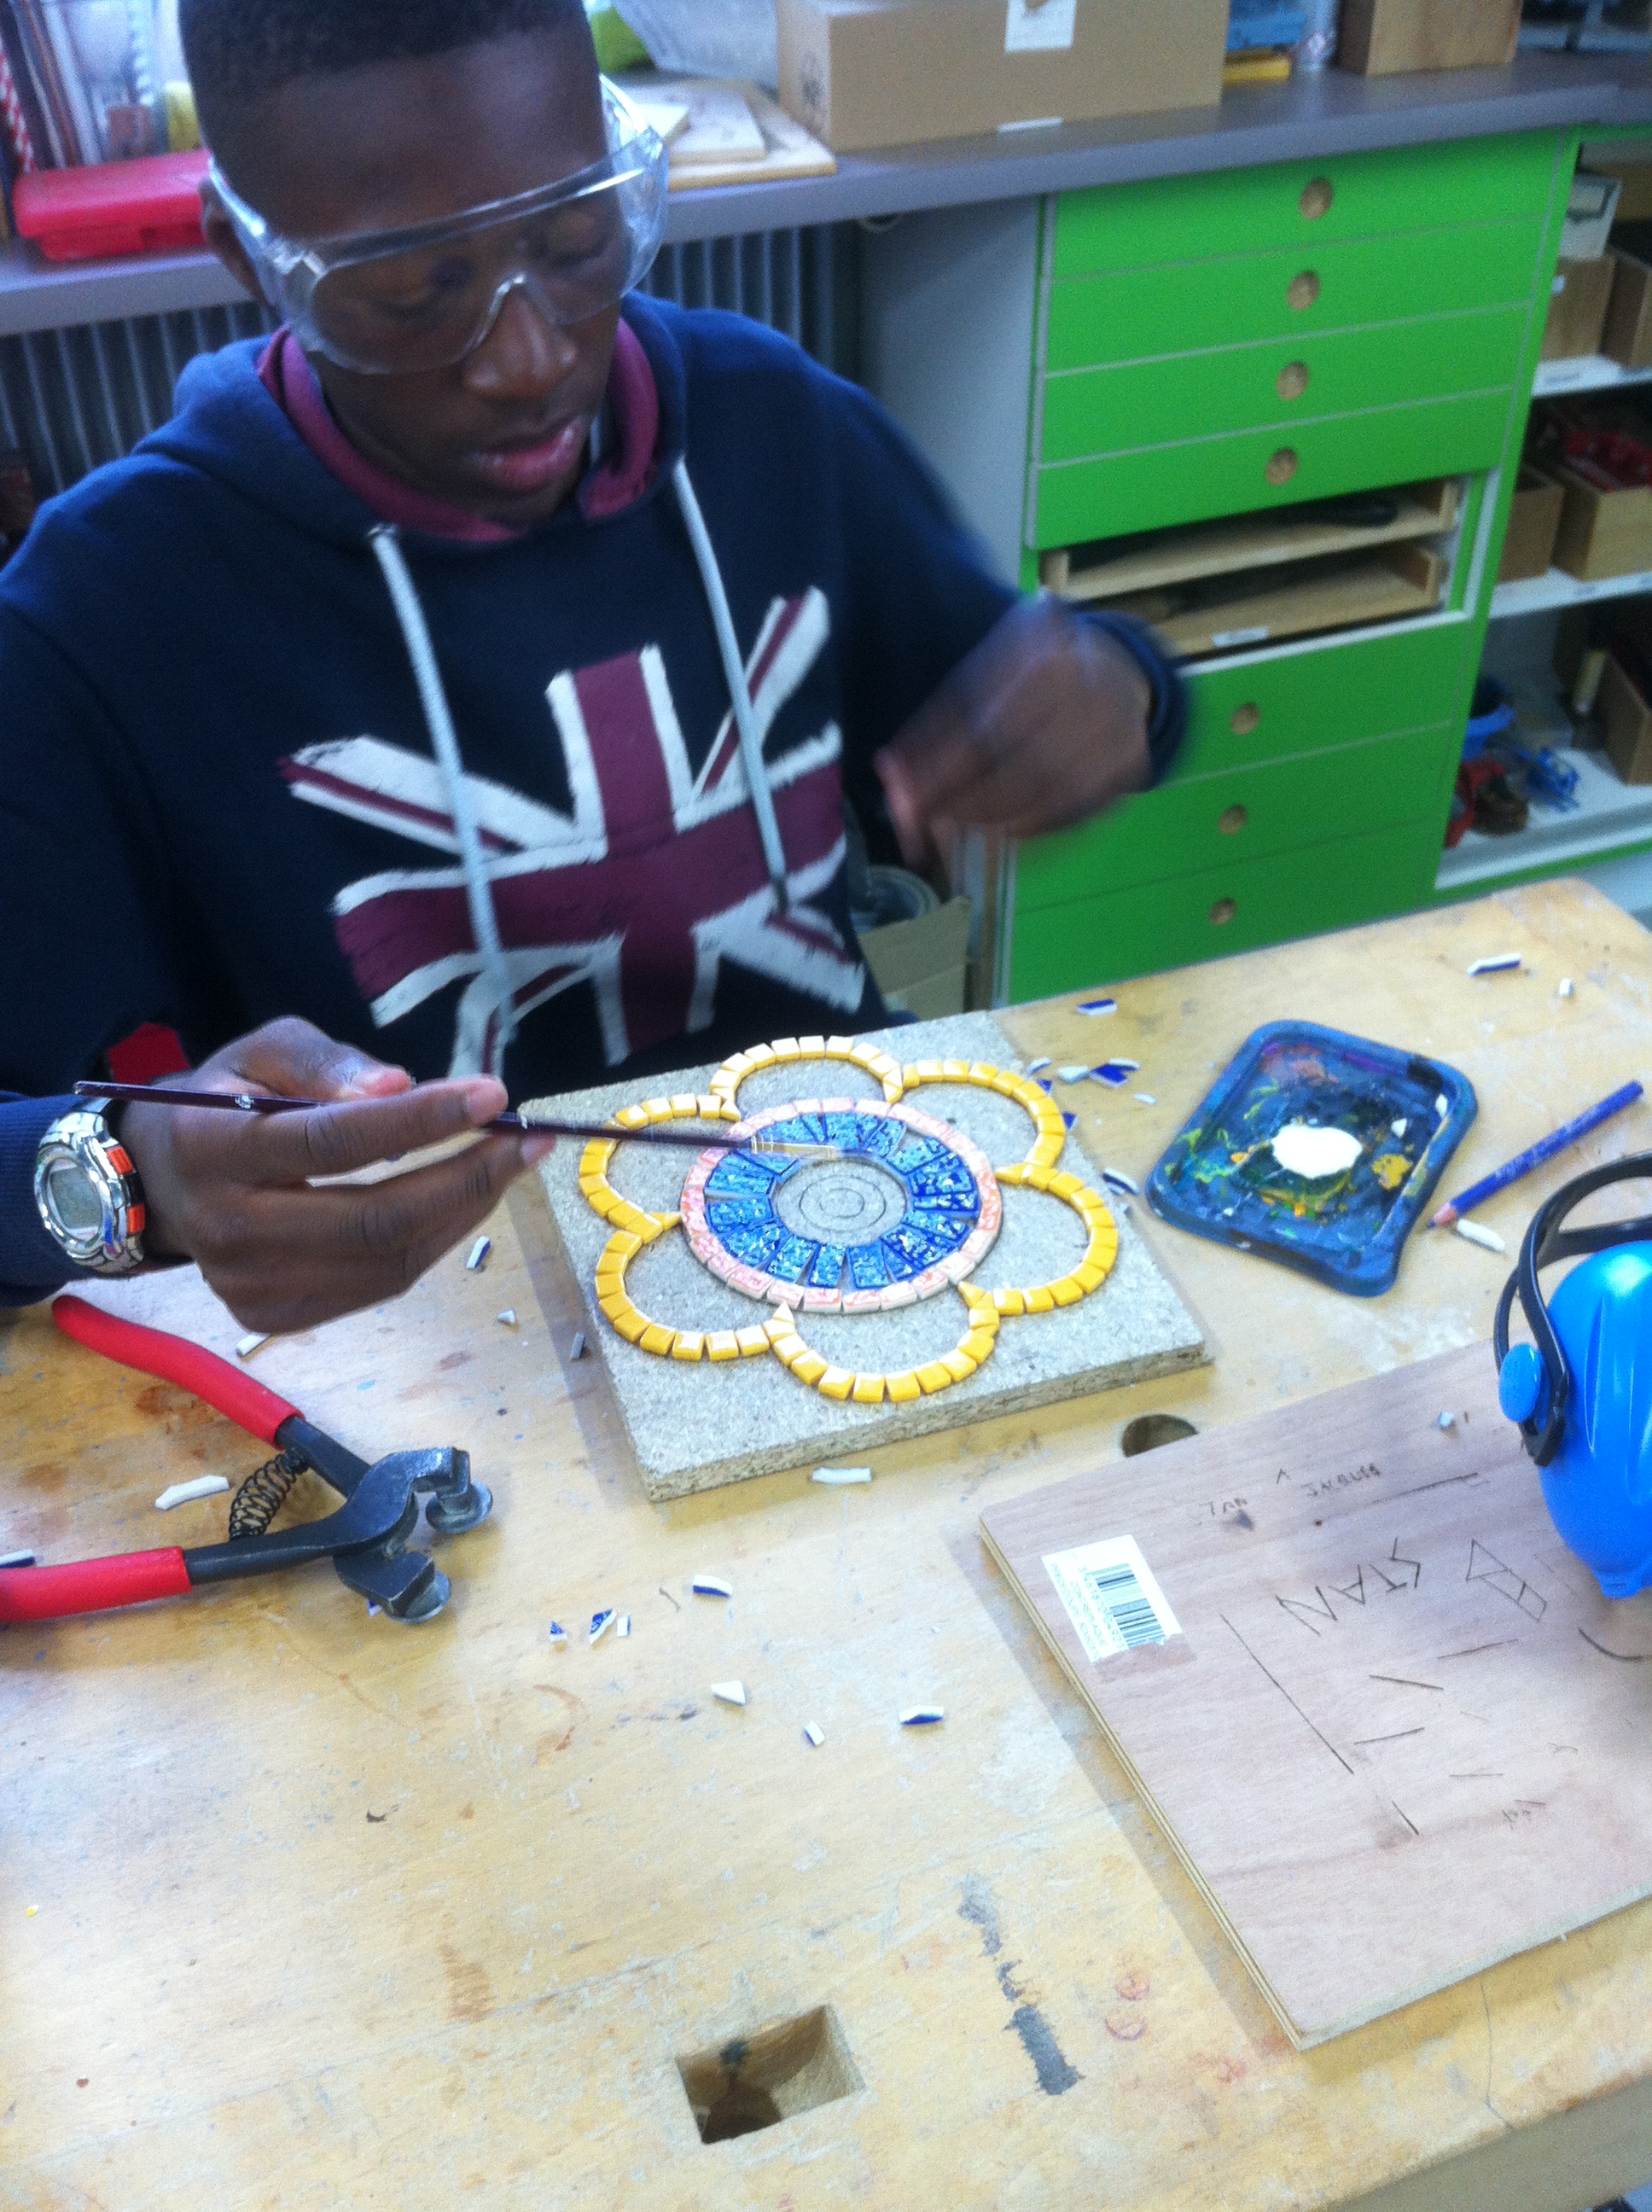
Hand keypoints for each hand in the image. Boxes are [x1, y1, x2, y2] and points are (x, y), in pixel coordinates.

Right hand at [119, 1018, 551, 1333]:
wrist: (161, 1180)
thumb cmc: (227, 1100)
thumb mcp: (263, 1052)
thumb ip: (328, 1065)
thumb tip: (399, 1087)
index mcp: (213, 1150)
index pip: (332, 1141)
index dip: (421, 1120)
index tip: (493, 1095)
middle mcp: (226, 1231)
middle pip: (373, 1219)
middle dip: (467, 1179)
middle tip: (529, 1141)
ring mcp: (249, 1286)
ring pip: (388, 1263)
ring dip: (464, 1212)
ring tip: (507, 1165)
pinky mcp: (274, 1315)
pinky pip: (379, 1285)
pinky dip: (433, 1242)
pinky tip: (460, 1201)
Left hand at [874, 598, 1153, 869]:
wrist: (1121, 668)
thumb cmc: (1035, 671)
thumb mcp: (988, 670)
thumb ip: (940, 718)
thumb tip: (892, 772)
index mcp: (1043, 654)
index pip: (981, 726)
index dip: (937, 770)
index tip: (900, 800)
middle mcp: (1086, 690)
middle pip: (1012, 765)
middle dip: (958, 803)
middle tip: (919, 827)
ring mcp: (1115, 731)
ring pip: (1043, 795)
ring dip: (988, 821)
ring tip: (949, 831)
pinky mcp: (1129, 766)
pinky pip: (1072, 813)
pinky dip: (1027, 830)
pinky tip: (993, 833)